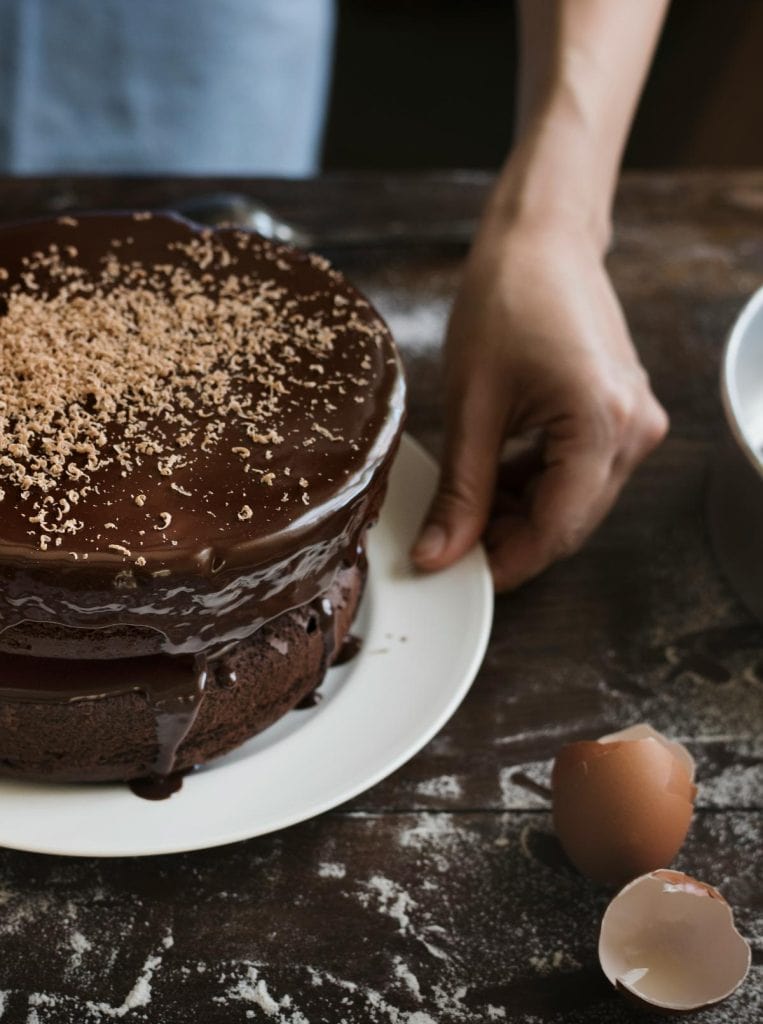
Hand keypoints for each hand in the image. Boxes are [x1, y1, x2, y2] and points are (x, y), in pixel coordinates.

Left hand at [410, 219, 667, 589]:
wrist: (541, 237)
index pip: (557, 529)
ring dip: (522, 512)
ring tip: (467, 503)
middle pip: (570, 521)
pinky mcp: (622, 412)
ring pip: (575, 501)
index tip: (459, 575)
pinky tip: (496, 477)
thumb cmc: (506, 297)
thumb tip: (441, 553)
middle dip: (510, 539)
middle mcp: (635, 430)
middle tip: (451, 542)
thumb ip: (462, 489)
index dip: (505, 561)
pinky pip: (581, 471)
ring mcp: (635, 421)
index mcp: (603, 424)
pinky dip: (538, 484)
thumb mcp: (472, 404)